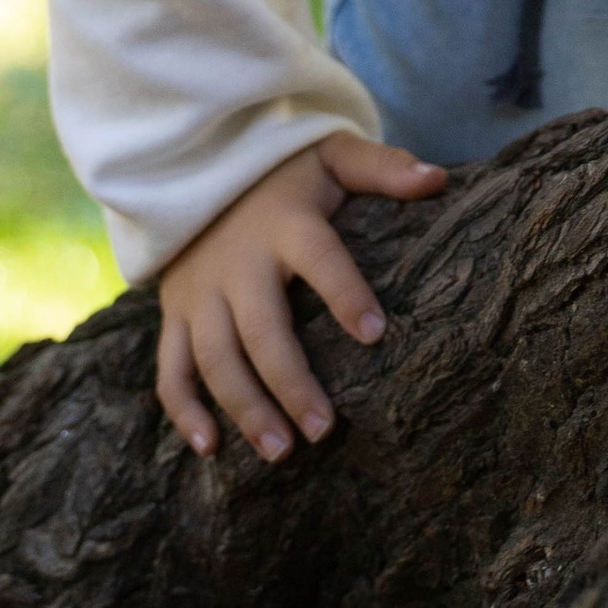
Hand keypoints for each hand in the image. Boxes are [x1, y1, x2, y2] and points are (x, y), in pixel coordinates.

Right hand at [156, 131, 445, 463]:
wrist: (198, 168)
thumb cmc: (284, 174)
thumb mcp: (332, 156)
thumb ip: (382, 168)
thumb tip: (438, 180)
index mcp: (285, 224)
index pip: (319, 258)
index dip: (345, 293)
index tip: (375, 334)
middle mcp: (237, 262)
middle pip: (261, 328)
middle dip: (289, 383)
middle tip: (324, 431)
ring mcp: (199, 292)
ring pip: (214, 357)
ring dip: (244, 407)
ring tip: (280, 451)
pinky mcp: (176, 314)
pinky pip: (170, 367)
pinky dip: (183, 409)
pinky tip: (210, 447)